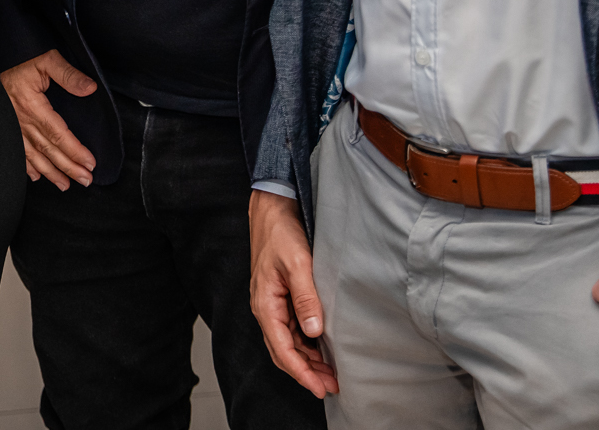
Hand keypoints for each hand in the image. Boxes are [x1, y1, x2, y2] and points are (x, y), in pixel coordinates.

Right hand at [0, 50, 97, 187]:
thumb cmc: (20, 61)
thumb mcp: (45, 61)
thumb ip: (68, 74)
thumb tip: (90, 88)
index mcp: (33, 106)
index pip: (58, 134)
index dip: (75, 150)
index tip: (90, 163)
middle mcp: (22, 121)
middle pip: (49, 150)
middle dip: (68, 167)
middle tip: (86, 181)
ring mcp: (12, 128)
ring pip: (34, 156)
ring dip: (51, 173)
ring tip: (66, 185)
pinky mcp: (5, 130)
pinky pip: (17, 153)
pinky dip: (27, 168)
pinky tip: (36, 177)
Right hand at [250, 188, 337, 397]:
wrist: (272, 210)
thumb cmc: (281, 234)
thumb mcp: (297, 264)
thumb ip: (305, 298)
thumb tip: (314, 331)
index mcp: (265, 304)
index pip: (282, 349)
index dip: (301, 373)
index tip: (321, 388)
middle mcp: (266, 308)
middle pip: (284, 351)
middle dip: (306, 372)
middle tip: (333, 386)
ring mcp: (273, 304)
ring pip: (288, 343)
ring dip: (307, 360)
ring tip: (331, 373)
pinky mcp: (281, 297)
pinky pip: (292, 329)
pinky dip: (306, 344)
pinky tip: (322, 348)